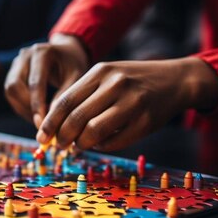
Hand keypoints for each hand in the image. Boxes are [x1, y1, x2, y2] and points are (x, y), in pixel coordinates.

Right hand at [4, 34, 89, 126]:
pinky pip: (11, 94)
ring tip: (40, 119)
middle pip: (14, 86)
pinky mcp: (13, 73)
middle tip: (41, 123)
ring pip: (10, 91)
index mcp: (42, 52)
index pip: (35, 83)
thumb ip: (64, 97)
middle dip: (26, 108)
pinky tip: (35, 114)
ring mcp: (16, 63)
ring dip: (22, 109)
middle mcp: (24, 55)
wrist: (67, 53)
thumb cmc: (73, 65)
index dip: (37, 105)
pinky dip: (21, 106)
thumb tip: (50, 121)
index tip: (42, 124)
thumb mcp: (76, 78)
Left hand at [36, 57, 217, 150]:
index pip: (65, 101)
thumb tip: (55, 124)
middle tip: (59, 146)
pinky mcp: (146, 121)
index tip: (42, 137)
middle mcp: (116, 84)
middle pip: (76, 118)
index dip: (50, 123)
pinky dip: (102, 146)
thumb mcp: (107, 76)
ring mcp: (133, 103)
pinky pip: (115, 141)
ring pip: (94, 132)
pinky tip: (99, 143)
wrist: (176, 80)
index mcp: (101, 71)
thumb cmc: (133, 80)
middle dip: (63, 137)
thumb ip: (83, 95)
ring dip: (81, 144)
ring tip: (78, 145)